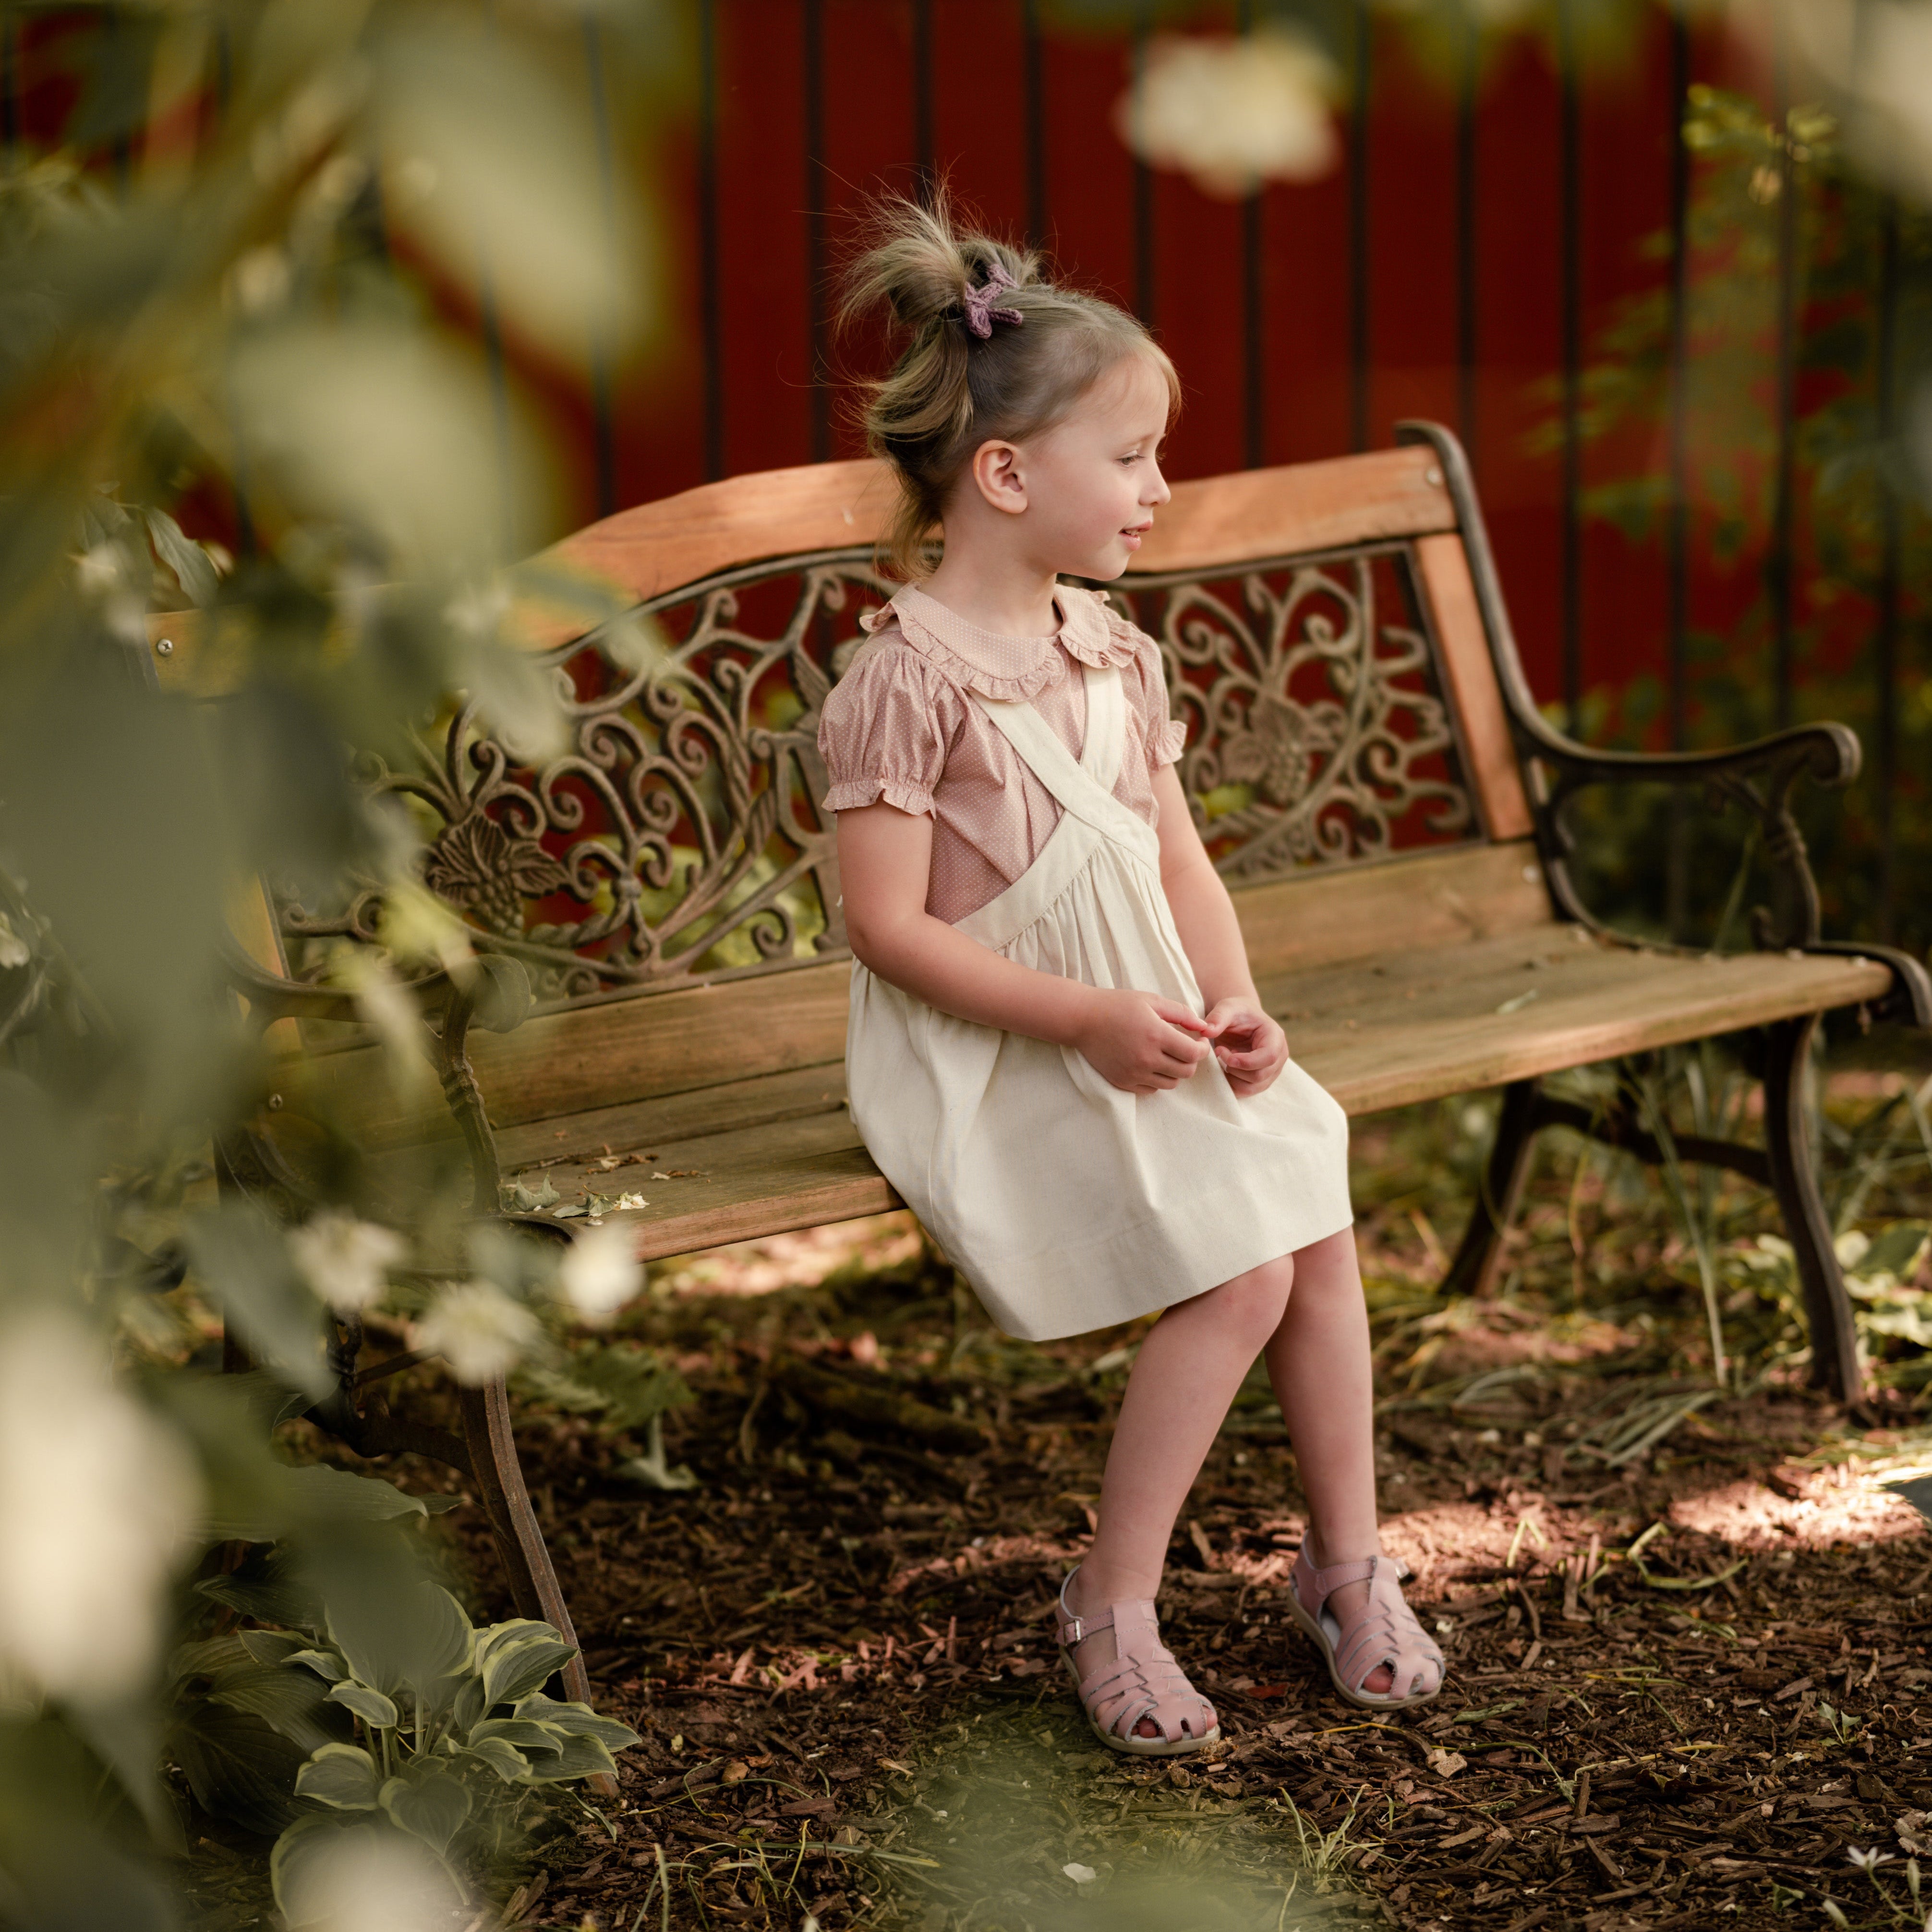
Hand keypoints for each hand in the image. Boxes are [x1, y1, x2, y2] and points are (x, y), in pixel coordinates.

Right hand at [1073, 988, 1212, 1094]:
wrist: (1082, 1019)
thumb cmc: (1117, 1005)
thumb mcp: (1151, 1000)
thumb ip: (1181, 1013)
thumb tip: (1204, 1026)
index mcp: (1156, 1035)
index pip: (1193, 1054)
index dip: (1202, 1049)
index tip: (1199, 1041)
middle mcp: (1146, 1058)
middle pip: (1186, 1072)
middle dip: (1191, 1060)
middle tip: (1186, 1049)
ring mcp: (1133, 1073)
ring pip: (1171, 1084)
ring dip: (1175, 1071)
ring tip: (1168, 1056)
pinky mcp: (1122, 1082)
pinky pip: (1151, 1090)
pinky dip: (1157, 1079)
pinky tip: (1151, 1064)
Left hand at [1202, 996, 1288, 1096]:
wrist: (1242, 1019)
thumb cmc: (1237, 1013)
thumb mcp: (1227, 1007)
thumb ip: (1218, 1017)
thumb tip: (1206, 1032)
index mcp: (1275, 1037)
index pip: (1268, 1057)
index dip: (1245, 1060)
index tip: (1222, 1053)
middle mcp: (1279, 1056)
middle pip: (1259, 1076)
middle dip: (1234, 1068)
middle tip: (1219, 1052)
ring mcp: (1272, 1070)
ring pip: (1253, 1087)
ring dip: (1231, 1078)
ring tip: (1223, 1059)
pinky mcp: (1262, 1080)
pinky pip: (1247, 1091)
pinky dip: (1231, 1084)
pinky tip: (1224, 1068)